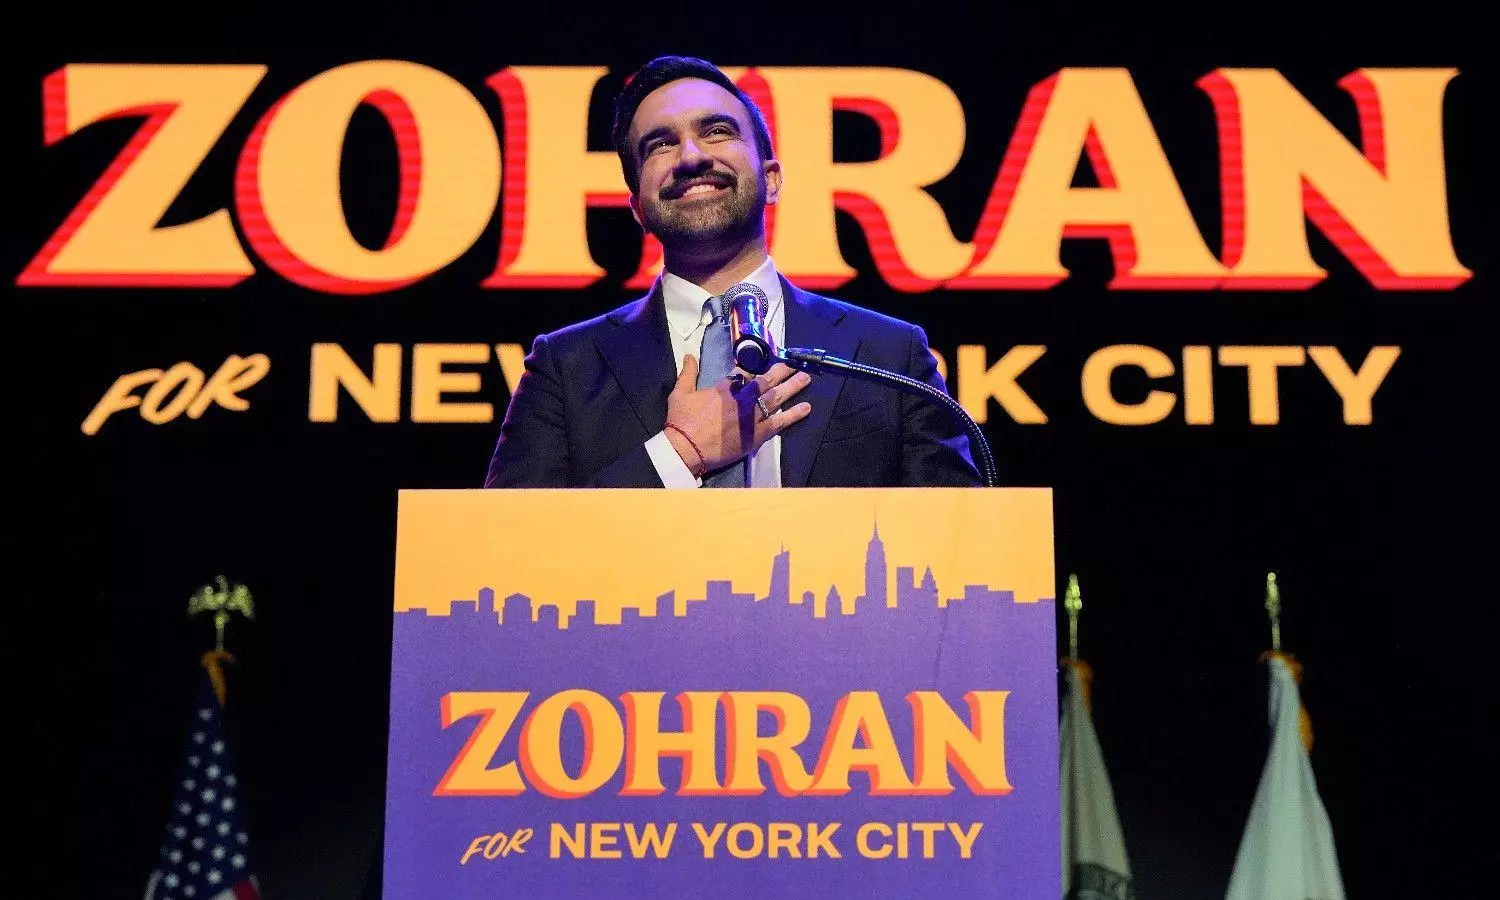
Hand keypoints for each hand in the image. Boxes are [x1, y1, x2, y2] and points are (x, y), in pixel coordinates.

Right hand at [664, 356, 812, 474]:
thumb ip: (687, 373)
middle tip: (795, 365)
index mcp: (725, 388)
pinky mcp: (757, 434)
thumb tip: (689, 356)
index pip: (745, 372)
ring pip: (776, 398)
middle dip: (782, 371)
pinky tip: (806, 407)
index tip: (768, 360)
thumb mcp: (680, 393)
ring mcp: (751, 416)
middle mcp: (742, 398)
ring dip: (793, 387)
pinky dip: (794, 414)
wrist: (685, 449)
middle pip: (766, 381)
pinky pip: (780, 422)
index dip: (757, 366)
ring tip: (806, 378)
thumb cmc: (681, 422)